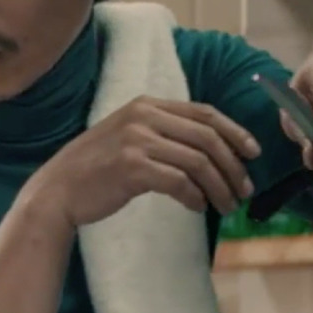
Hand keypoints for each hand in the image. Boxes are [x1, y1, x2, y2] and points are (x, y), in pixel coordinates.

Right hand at [32, 97, 261, 227]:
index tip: (253, 152)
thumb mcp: (129, 136)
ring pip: (198, 162)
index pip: (204, 112)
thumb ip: (164, 134)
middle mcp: (143, 117)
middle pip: (208, 137)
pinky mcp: (132, 168)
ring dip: (220, 187)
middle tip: (244, 189)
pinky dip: (196, 197)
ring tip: (227, 204)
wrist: (59, 189)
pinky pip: (180, 183)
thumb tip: (212, 151)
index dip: (235, 132)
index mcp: (146, 105)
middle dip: (233, 165)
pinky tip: (198, 207)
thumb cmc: (96, 168)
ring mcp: (137, 141)